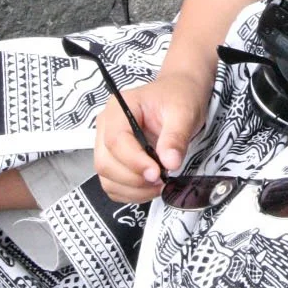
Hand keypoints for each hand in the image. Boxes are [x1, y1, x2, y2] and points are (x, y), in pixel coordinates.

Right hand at [92, 70, 208, 204]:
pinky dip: (130, 192)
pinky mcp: (114, 159)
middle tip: (162, 180)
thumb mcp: (183, 112)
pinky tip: (150, 187)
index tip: (158, 173)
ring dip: (132, 189)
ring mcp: (106, 144)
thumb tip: (169, 163)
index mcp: (119, 108)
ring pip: (106, 177)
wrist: (178, 95)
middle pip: (105, 162)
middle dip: (134, 179)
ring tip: (159, 184)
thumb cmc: (178, 97)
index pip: (115, 140)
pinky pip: (113, 184)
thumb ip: (175, 137)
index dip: (134, 161)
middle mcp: (106, 126)